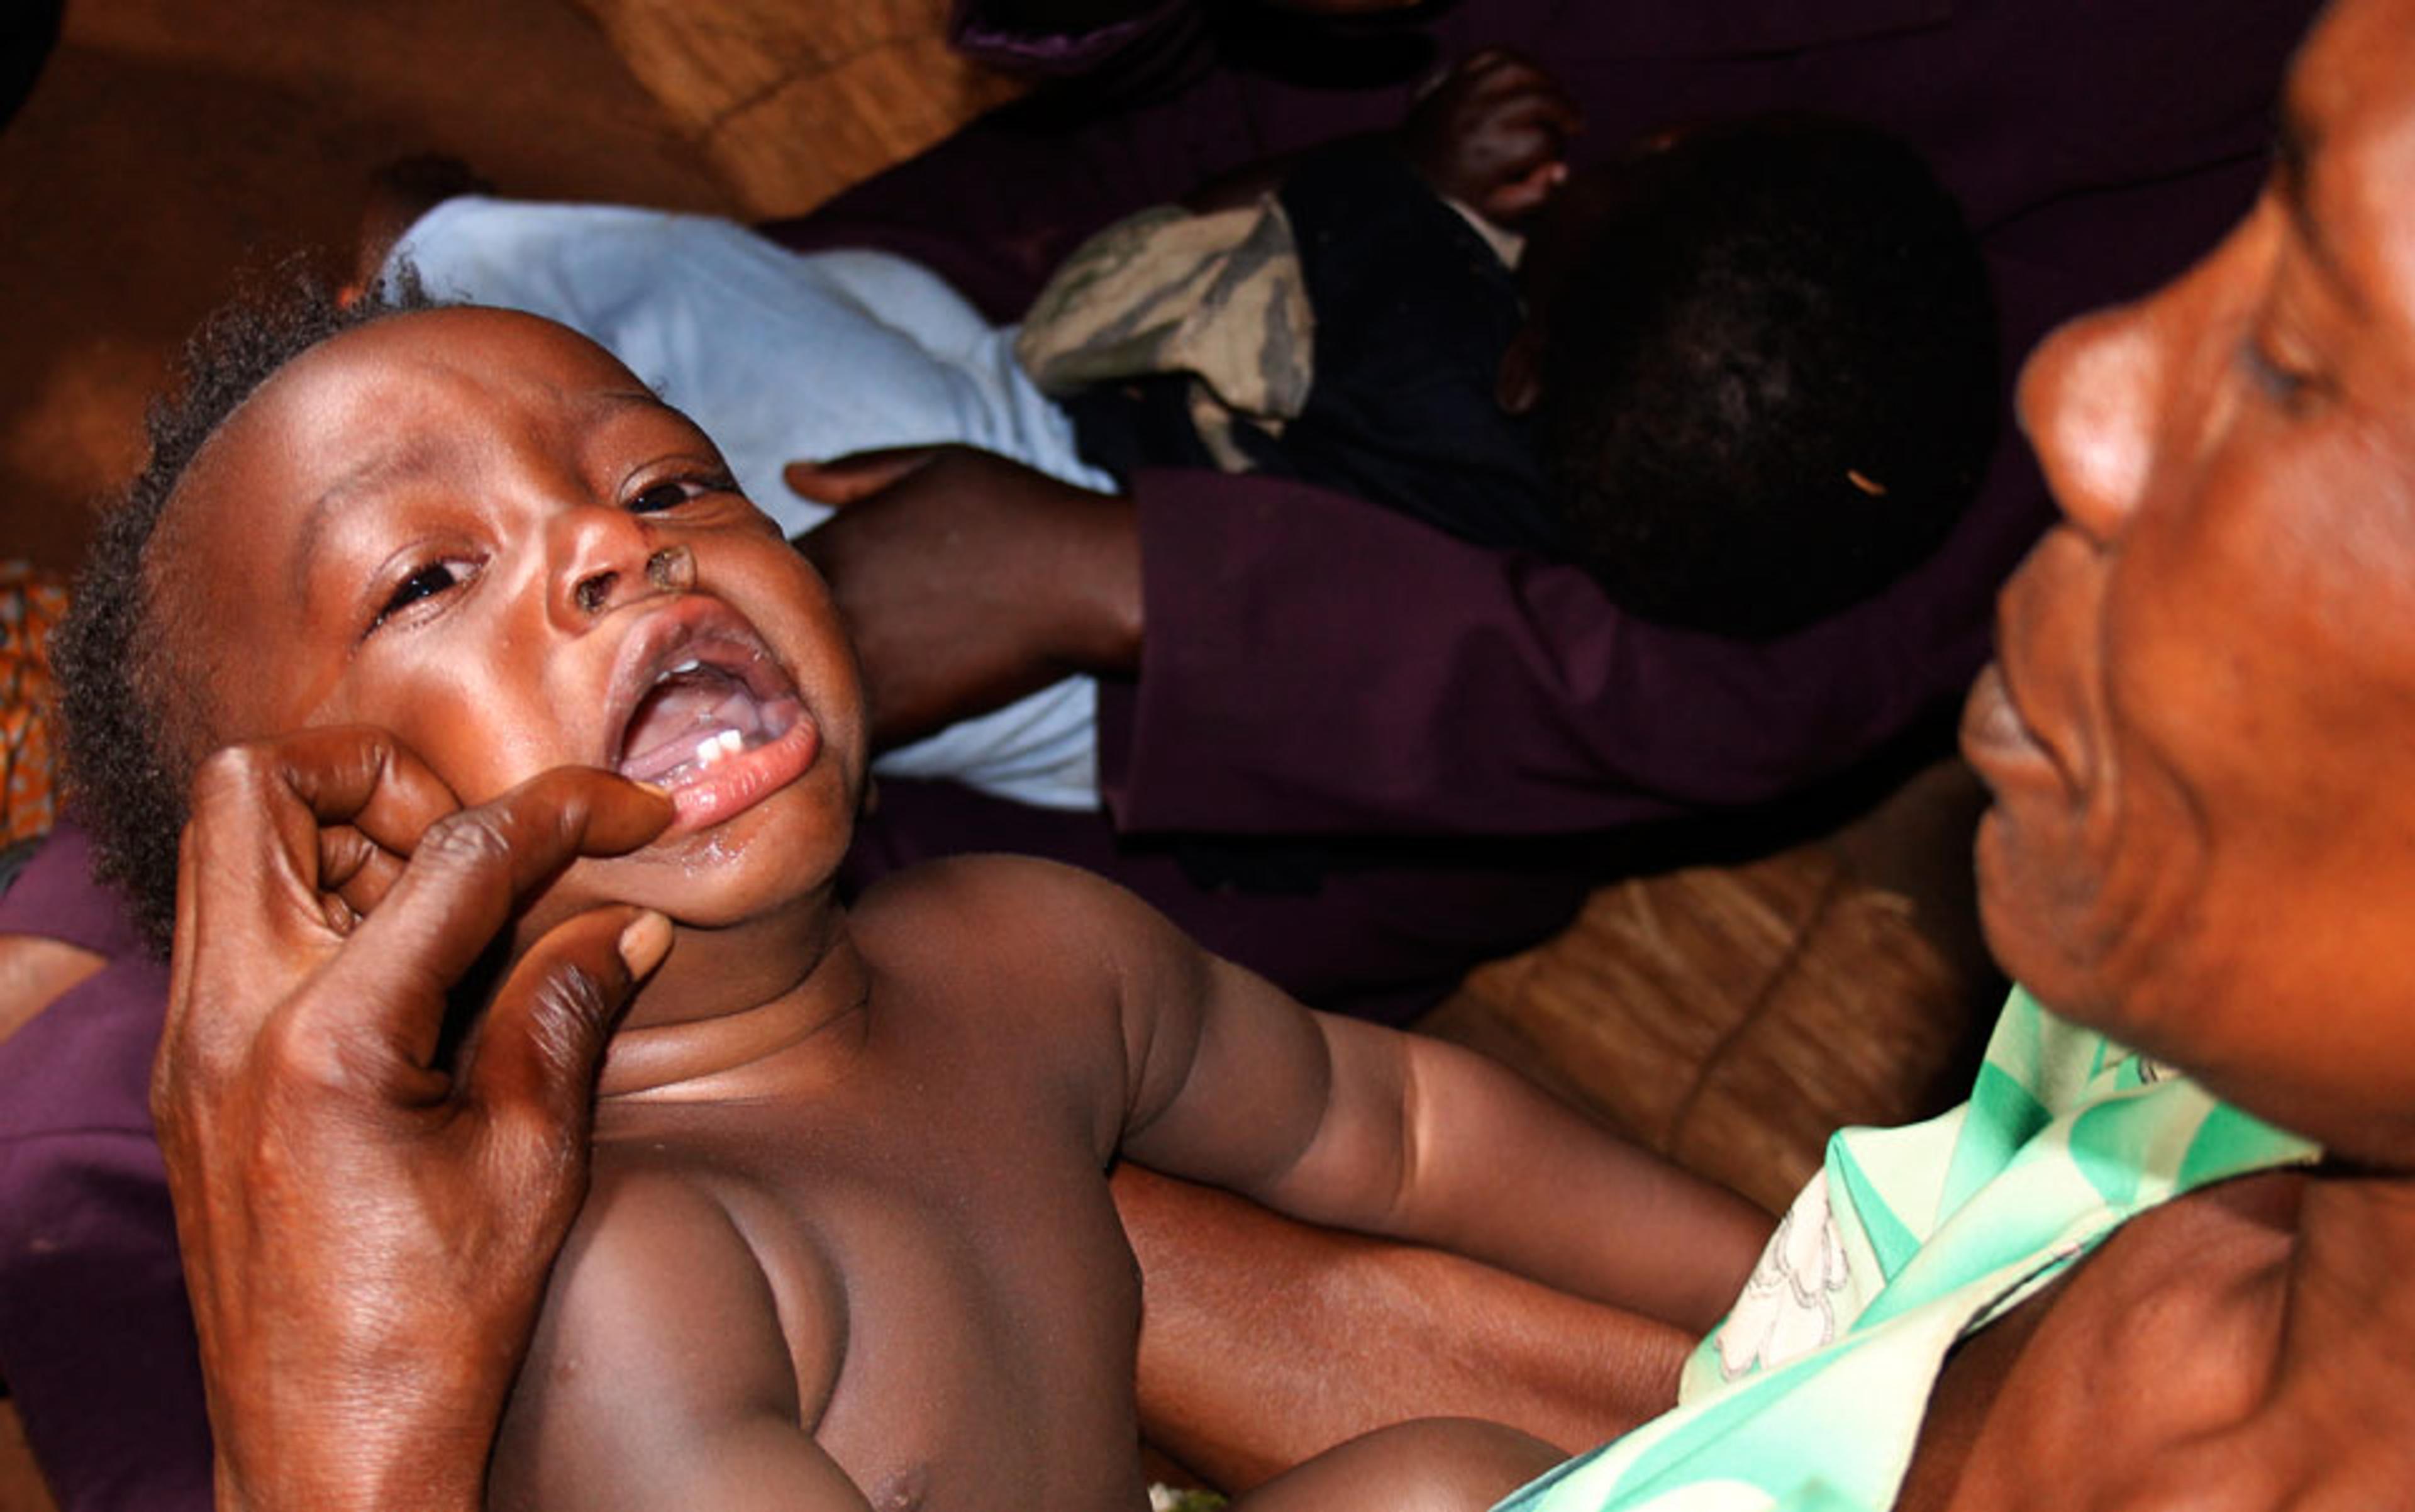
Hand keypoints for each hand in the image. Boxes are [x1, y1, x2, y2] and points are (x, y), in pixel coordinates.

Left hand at [153, 727, 674, 1511]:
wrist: (324, 1457)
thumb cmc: (432, 1332)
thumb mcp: (532, 1163)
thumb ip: (566, 1011)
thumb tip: (622, 923)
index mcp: (324, 1037)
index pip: (455, 850)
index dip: (565, 808)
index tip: (634, 810)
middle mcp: (224, 1019)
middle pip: (262, 786)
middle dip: (386, 780)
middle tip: (479, 849)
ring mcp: (187, 1047)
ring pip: (230, 847)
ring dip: (345, 840)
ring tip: (452, 921)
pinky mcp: (187, 1078)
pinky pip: (234, 930)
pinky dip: (321, 911)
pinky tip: (414, 987)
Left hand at [787, 445, 1141, 749]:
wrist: (1082, 579)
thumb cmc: (1015, 509)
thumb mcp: (933, 462)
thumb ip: (855, 472)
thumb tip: (793, 473)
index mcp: (829, 544)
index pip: (756, 575)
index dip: (765, 588)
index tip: (782, 598)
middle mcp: (830, 607)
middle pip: (763, 643)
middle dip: (770, 650)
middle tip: (782, 664)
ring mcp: (861, 665)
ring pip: (797, 697)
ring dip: (803, 702)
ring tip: (812, 708)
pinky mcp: (898, 714)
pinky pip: (844, 737)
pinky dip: (842, 741)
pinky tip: (851, 742)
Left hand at [1402, 49, 1581, 224]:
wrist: (1406, 175)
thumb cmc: (1457, 196)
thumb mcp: (1495, 210)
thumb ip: (1534, 196)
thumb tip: (1561, 170)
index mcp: (1489, 155)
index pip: (1545, 139)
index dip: (1556, 149)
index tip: (1549, 159)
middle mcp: (1479, 119)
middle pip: (1542, 100)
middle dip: (1564, 111)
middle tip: (1573, 123)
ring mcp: (1466, 93)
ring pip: (1521, 69)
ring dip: (1547, 80)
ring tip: (1556, 97)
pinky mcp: (1456, 80)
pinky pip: (1494, 55)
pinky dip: (1518, 62)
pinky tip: (1529, 79)